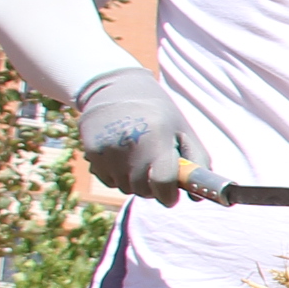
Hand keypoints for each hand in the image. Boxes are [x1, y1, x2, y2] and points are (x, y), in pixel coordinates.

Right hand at [77, 67, 212, 202]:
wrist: (116, 90)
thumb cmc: (158, 114)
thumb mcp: (184, 131)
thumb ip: (198, 162)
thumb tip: (197, 197)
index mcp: (157, 137)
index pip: (163, 181)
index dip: (168, 195)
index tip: (171, 196)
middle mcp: (130, 143)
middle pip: (143, 190)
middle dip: (153, 188)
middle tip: (156, 171)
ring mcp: (107, 147)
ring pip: (125, 187)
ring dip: (135, 181)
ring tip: (139, 158)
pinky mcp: (90, 150)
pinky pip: (108, 180)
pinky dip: (117, 175)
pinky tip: (122, 156)